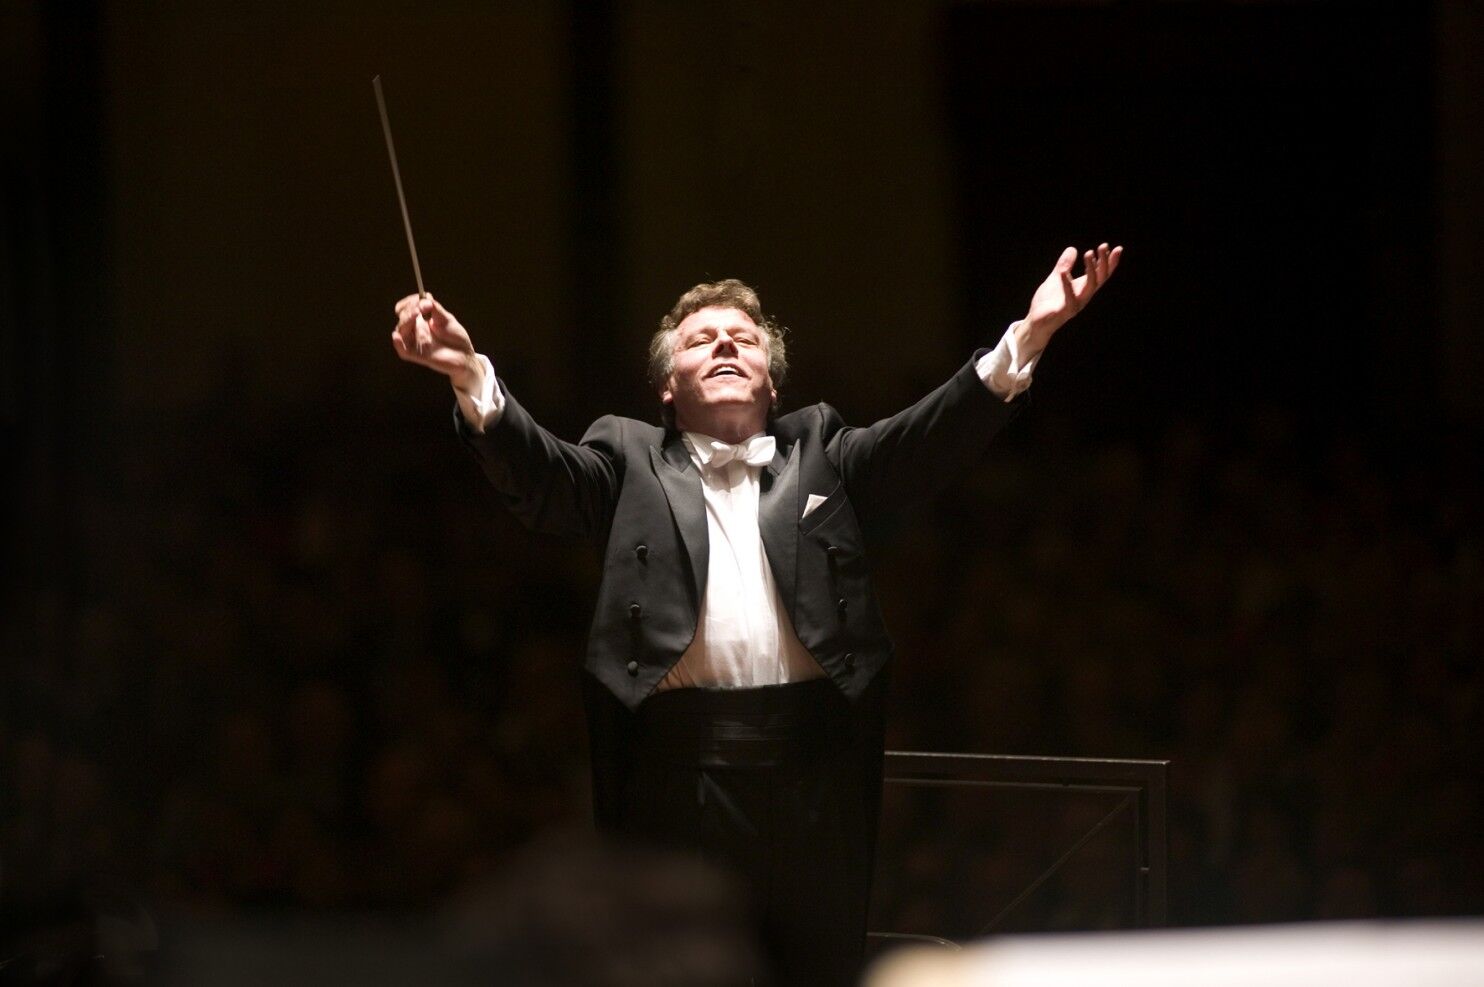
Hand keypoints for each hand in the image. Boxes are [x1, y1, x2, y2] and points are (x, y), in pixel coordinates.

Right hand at [390, 293, 480, 391]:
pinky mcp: (418, 355)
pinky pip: (403, 351)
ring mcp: (416, 343)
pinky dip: (398, 344)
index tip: (420, 298)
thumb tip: (426, 297)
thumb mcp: (447, 319)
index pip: (406, 309)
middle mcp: (415, 331)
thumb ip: (436, 309)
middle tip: (423, 306)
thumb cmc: (456, 338)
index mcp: (421, 321)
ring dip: (406, 320)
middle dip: (409, 309)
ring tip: (416, 313)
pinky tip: (397, 337)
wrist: (466, 356)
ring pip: (401, 331)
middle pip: (402, 318)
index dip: (410, 302)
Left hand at [1016, 243, 1122, 358]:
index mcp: (1084, 288)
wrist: (1037, 322)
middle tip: (1104, 246)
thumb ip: (1064, 265)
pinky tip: (1063, 272)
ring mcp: (1076, 304)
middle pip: (1100, 278)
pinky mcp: (1065, 311)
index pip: (1101, 274)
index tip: (1118, 248)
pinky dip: (1067, 285)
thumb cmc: (1048, 302)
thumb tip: (1072, 248)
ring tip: (1088, 253)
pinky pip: (1069, 298)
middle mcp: (1084, 296)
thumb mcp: (1056, 278)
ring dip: (1091, 269)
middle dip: (1104, 262)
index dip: (1111, 262)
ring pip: (1090, 286)